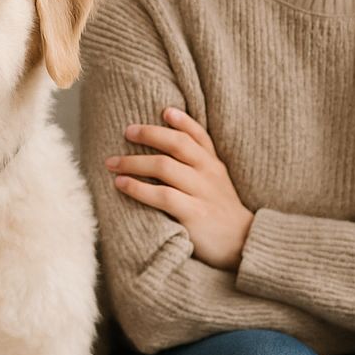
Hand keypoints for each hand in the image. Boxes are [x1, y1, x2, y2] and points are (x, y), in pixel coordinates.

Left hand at [106, 106, 253, 270]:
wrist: (242, 244)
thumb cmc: (220, 211)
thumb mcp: (217, 183)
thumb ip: (199, 164)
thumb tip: (167, 146)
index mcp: (214, 164)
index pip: (199, 135)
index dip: (182, 121)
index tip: (164, 110)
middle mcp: (209, 173)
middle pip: (177, 144)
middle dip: (150, 134)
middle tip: (127, 131)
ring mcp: (202, 192)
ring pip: (164, 167)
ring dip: (133, 162)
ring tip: (112, 163)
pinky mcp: (194, 213)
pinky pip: (162, 195)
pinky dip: (138, 188)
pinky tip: (122, 184)